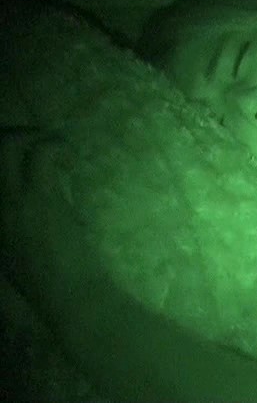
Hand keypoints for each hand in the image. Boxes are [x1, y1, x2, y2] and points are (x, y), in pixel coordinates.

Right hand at [2, 133, 100, 317]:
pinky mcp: (41, 200)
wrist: (70, 299)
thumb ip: (14, 228)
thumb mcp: (18, 256)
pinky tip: (70, 157)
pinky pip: (42, 155)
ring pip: (8, 146)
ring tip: (56, 147)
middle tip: (36, 140)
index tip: (20, 153)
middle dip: (10, 136)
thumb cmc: (52, 284)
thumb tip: (31, 206)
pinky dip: (55, 145)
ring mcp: (13, 203)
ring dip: (33, 136)